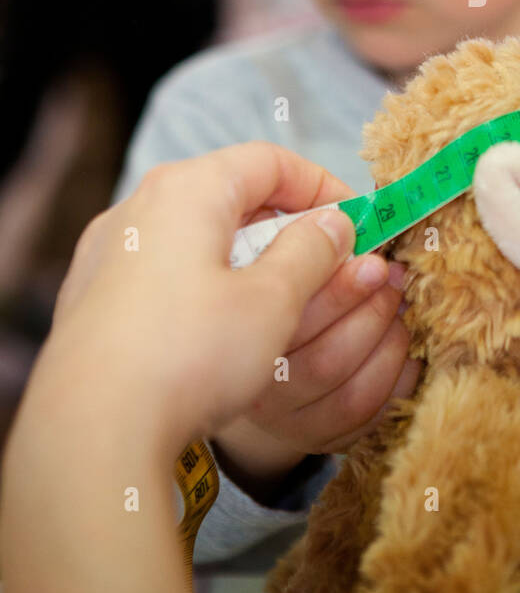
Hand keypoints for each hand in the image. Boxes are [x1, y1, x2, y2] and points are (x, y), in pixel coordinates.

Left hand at [44, 142, 373, 450]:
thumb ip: (311, 251)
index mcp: (186, 189)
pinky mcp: (92, 297)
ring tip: (279, 301)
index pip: (270, 160)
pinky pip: (161, 270)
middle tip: (326, 264)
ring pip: (194, 234)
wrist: (91, 432)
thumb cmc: (189, 357)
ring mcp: (108, 252)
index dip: (322, 187)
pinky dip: (203, 284)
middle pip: (228, 193)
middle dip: (285, 225)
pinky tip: (221, 331)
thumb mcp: (272, 301)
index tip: (355, 223)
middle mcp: (138, 207)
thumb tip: (334, 223)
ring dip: (244, 257)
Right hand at [211, 248, 421, 492]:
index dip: (341, 287)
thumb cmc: (271, 287)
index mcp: (239, 333)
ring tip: (400, 310)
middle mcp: (259, 388)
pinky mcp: (318, 439)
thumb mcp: (269, 253)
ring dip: (390, 344)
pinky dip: (398, 379)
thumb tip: (352, 212)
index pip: (289, 318)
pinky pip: (369, 417)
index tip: (373, 259)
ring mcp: (289, 422)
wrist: (244, 354)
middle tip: (393, 278)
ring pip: (352, 393)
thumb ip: (300, 236)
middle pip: (326, 360)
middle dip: (372, 312)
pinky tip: (405, 348)